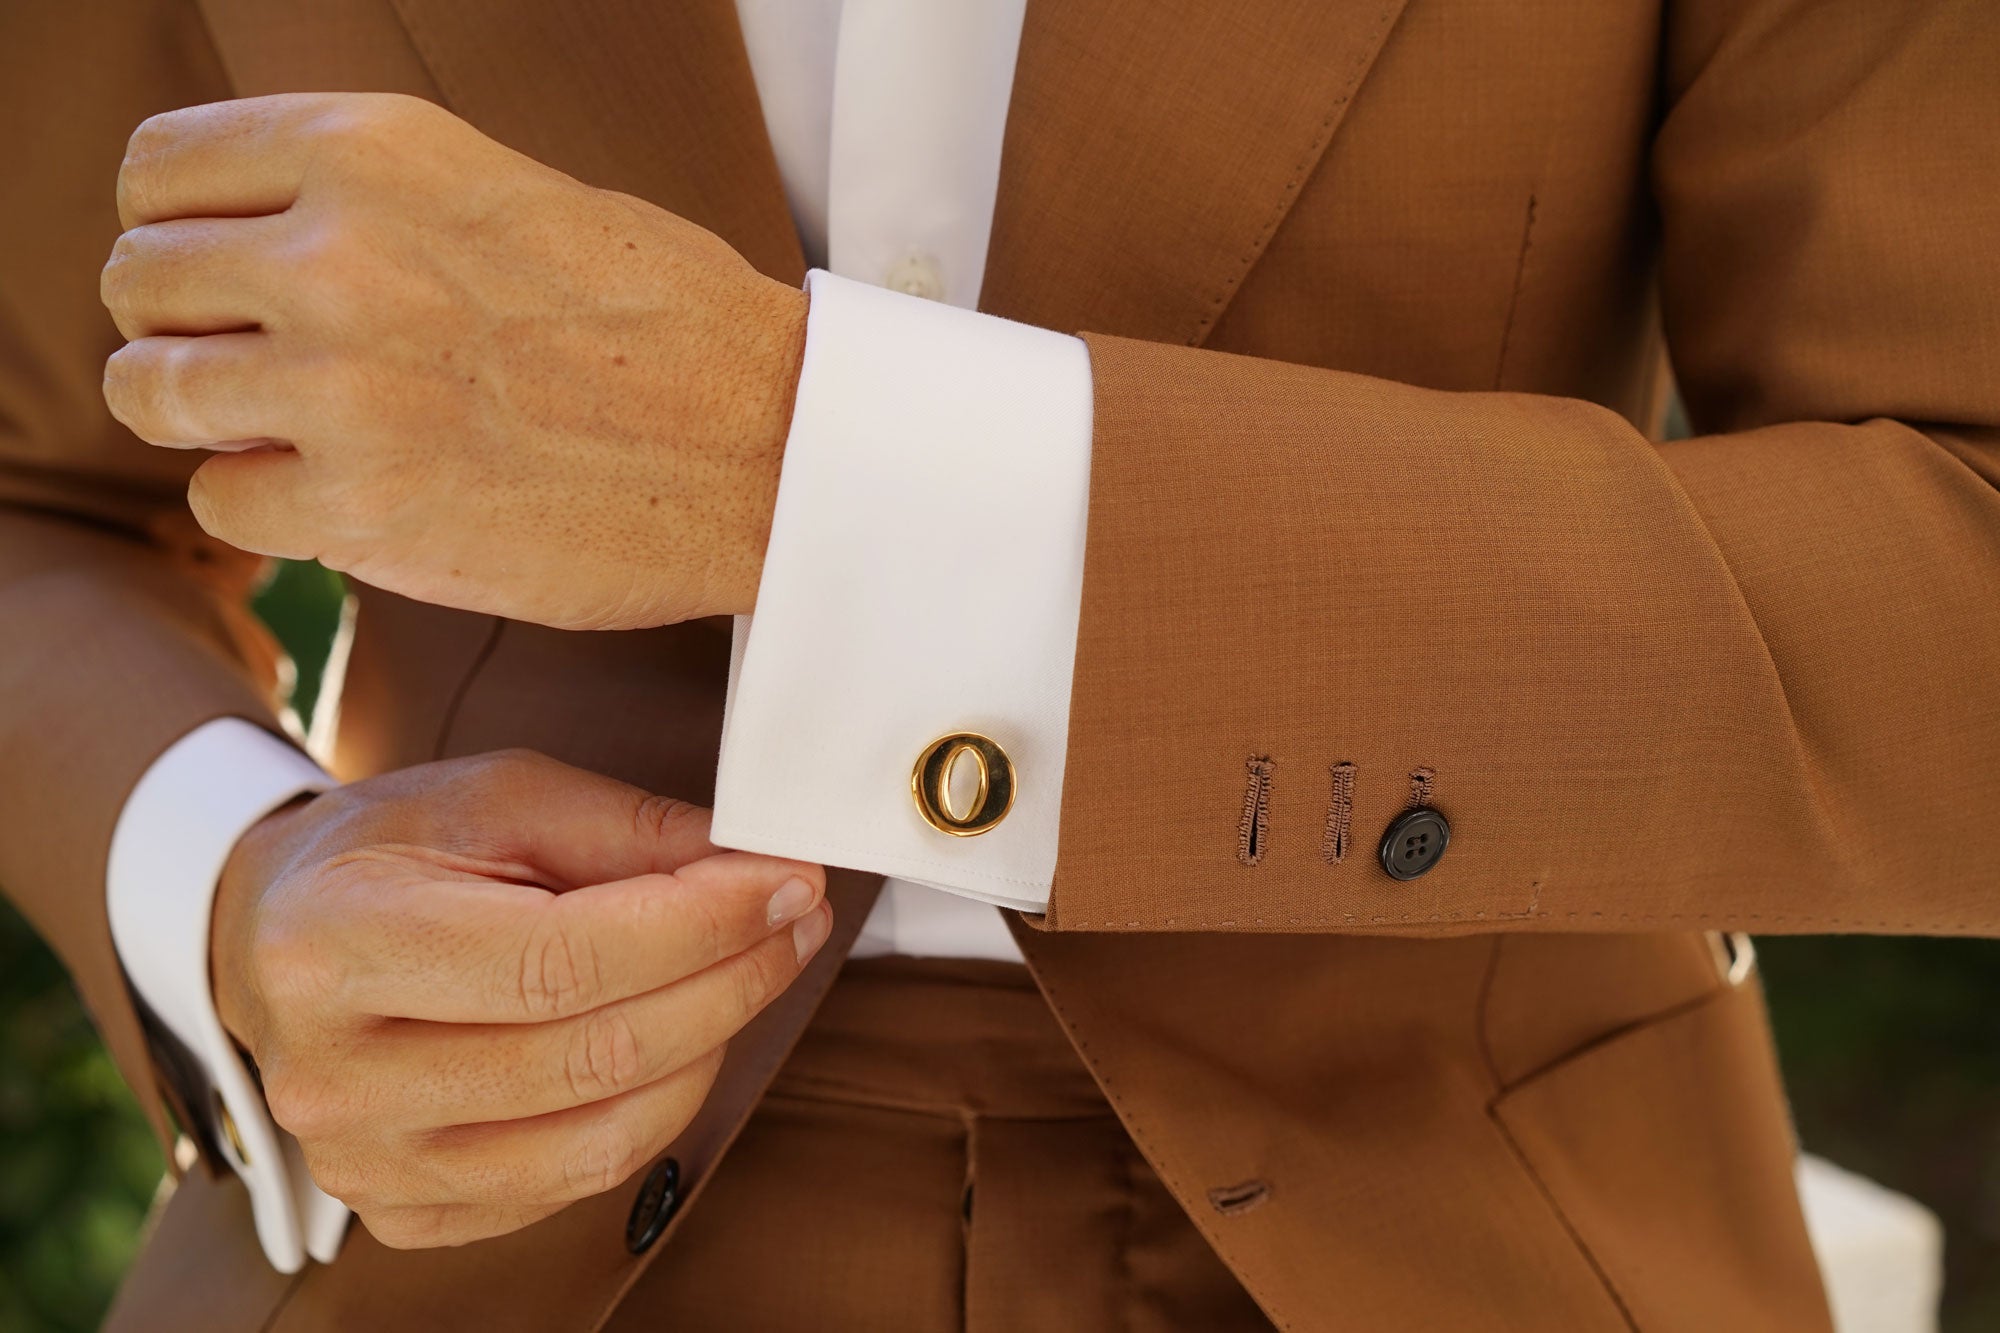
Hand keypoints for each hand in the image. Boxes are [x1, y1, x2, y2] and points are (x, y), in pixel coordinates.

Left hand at [101, 92, 804, 629]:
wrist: (772, 446)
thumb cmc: (669, 326)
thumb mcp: (514, 195)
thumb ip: (375, 205)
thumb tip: (263, 250)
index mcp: (376, 150)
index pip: (161, 170)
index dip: (176, 230)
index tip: (216, 276)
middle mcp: (340, 253)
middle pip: (137, 280)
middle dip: (183, 328)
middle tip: (256, 365)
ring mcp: (342, 384)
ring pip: (154, 393)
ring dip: (208, 418)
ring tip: (290, 433)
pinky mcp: (362, 506)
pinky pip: (223, 501)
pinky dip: (270, 506)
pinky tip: (348, 495)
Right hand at [212, 750, 831, 1248]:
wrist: (271, 934)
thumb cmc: (389, 853)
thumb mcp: (496, 795)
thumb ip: (626, 830)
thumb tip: (755, 865)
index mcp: (336, 944)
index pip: (563, 959)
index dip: (703, 925)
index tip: (787, 882)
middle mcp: (335, 1075)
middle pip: (593, 1055)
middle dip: (731, 979)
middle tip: (794, 918)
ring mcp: (365, 1162)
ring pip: (601, 1137)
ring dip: (710, 1048)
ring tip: (749, 969)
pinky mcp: (403, 1212)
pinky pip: (574, 1184)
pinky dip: (654, 1109)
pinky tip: (680, 1037)